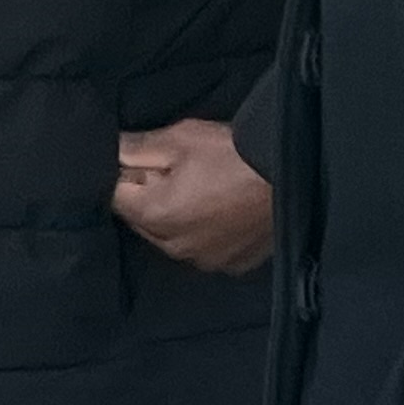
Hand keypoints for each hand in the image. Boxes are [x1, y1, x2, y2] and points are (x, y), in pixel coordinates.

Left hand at [113, 118, 272, 273]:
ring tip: (203, 189)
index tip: (146, 160)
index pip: (115, 197)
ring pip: (170, 238)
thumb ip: (136, 147)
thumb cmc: (233, 154)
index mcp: (155, 216)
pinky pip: (202, 248)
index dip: (126, 175)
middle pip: (142, 220)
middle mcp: (174, 247)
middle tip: (177, 171)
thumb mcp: (180, 139)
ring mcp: (204, 259)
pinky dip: (202, 232)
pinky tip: (221, 210)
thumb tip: (109, 150)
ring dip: (174, 217)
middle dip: (148, 197)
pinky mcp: (231, 264)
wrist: (294, 174)